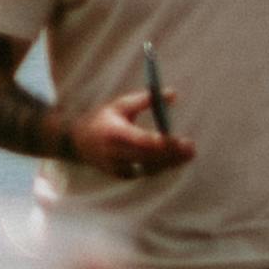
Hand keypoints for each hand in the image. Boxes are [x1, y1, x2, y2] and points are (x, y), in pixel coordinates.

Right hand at [67, 90, 189, 178]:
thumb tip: (173, 94)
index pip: (140, 141)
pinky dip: (159, 167)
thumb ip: (146, 99)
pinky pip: (143, 173)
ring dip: (169, 163)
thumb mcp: (120, 105)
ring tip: (188, 154)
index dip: (161, 143)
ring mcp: (115, 167)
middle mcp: (113, 153)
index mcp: (113, 133)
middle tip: (191, 149)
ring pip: (147, 169)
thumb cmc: (103, 119)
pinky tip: (174, 161)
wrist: (77, 142)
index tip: (180, 139)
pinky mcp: (119, 175)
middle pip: (147, 157)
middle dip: (170, 154)